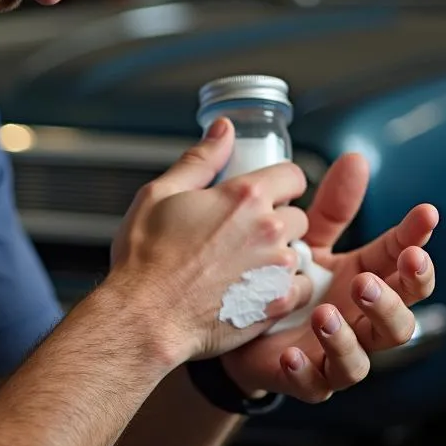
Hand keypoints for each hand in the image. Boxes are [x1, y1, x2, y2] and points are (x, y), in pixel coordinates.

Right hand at [108, 118, 316, 363]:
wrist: (145, 316)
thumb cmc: (146, 258)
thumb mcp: (161, 193)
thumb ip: (201, 159)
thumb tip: (224, 130)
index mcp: (244, 196)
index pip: (293, 175)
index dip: (280, 182)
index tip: (266, 194)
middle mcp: (268, 228)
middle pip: (297, 215)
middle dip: (277, 220)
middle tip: (244, 235)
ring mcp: (275, 267)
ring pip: (297, 252)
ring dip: (278, 255)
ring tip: (243, 266)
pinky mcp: (276, 302)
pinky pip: (299, 286)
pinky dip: (282, 287)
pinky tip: (253, 289)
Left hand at [221, 152, 437, 402]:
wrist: (241, 324)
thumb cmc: (288, 278)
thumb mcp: (310, 238)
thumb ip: (333, 206)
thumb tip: (355, 158)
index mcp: (367, 277)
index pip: (402, 259)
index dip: (417, 239)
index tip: (426, 213)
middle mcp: (361, 319)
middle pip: (401, 317)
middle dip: (393, 299)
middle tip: (368, 279)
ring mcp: (337, 353)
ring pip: (364, 357)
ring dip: (347, 336)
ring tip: (323, 313)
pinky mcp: (307, 378)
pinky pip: (316, 381)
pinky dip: (307, 369)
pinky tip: (293, 353)